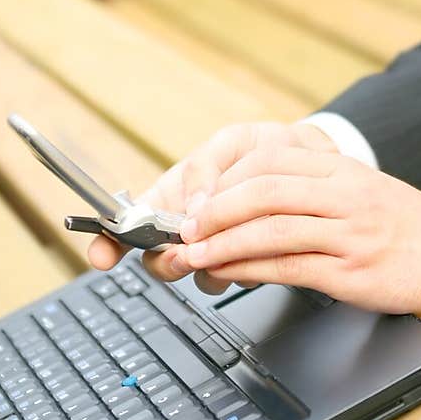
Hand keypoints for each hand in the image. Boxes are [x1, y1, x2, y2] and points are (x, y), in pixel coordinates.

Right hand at [86, 120, 337, 294]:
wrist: (319, 166)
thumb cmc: (271, 149)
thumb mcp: (235, 143)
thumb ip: (206, 169)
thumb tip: (190, 207)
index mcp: (177, 192)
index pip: (129, 222)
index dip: (109, 241)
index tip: (101, 257)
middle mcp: (192, 226)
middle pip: (158, 259)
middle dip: (168, 260)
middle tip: (187, 252)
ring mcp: (219, 247)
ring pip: (198, 274)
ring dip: (213, 265)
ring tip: (239, 241)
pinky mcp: (250, 262)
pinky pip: (238, 276)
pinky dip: (247, 267)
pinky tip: (264, 249)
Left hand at [145, 141, 420, 318]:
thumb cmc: (408, 227)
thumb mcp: (363, 189)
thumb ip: (315, 187)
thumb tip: (254, 198)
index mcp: (341, 168)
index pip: (268, 160)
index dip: (225, 179)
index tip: (199, 198)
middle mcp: (343, 194)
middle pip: (261, 190)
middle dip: (213, 210)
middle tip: (184, 227)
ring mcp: (348, 232)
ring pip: (269, 229)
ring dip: (221, 243)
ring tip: (192, 255)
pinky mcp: (351, 271)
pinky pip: (288, 266)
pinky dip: (249, 269)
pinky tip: (228, 274)